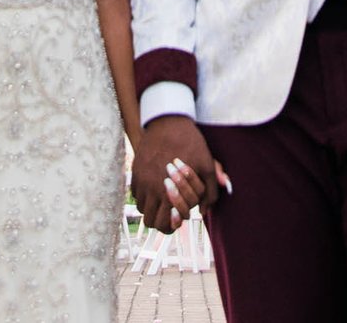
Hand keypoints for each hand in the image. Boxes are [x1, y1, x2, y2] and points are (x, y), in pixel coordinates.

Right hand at [131, 116, 229, 231]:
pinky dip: (145, 196)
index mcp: (169, 191)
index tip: (179, 216)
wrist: (169, 121)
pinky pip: (136, 194)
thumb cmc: (191, 143)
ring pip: (141, 209)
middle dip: (162, 221)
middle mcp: (152, 188)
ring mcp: (141, 180)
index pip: (165, 224)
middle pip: (150, 222)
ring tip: (164, 201)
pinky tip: (156, 188)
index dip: (173, 224)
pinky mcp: (135, 172)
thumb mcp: (207, 165)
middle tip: (171, 212)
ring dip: (153, 209)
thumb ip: (210, 192)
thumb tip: (203, 211)